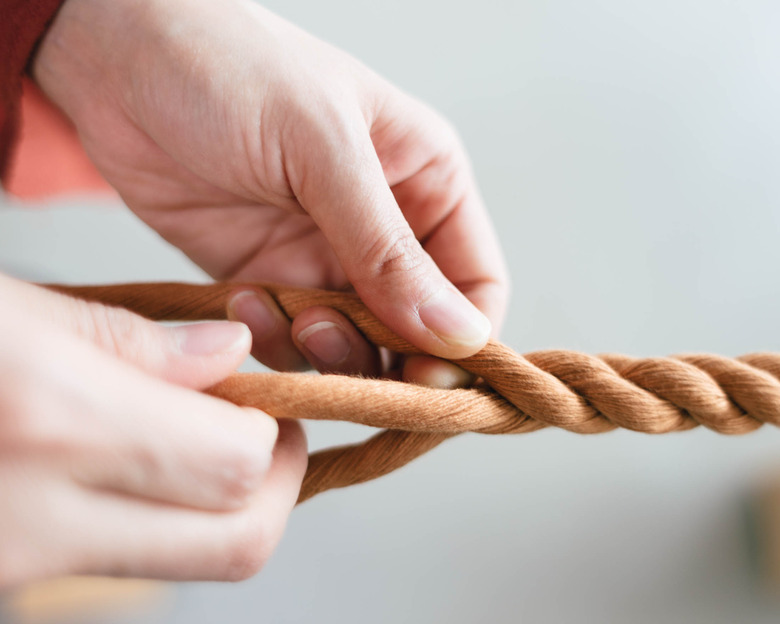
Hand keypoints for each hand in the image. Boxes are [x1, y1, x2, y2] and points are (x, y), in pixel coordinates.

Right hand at [0, 275, 305, 587]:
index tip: (265, 397)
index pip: (236, 462)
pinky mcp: (4, 576)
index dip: (273, 431)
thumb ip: (129, 339)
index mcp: (53, 420)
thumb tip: (228, 352)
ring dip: (218, 505)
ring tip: (195, 437)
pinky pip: (122, 561)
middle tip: (259, 430)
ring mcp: (16, 565)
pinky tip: (131, 462)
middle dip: (273, 486)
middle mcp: (37, 519)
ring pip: (187, 563)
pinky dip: (157, 517)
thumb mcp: (9, 311)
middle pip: (235, 544)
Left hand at [32, 0, 509, 377]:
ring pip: (354, 345)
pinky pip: (289, 339)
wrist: (116, 61)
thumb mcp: (323, 150)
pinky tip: (239, 297)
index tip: (429, 375)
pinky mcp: (268, 278)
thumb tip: (462, 335)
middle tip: (330, 338)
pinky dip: (270, 338)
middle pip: (417, 329)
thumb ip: (388, 250)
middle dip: (383, 353)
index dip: (464, 340)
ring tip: (283, 308)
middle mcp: (384, 227)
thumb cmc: (230, 69)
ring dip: (323, 349)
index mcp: (424, 181)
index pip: (475, 283)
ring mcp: (324, 257)